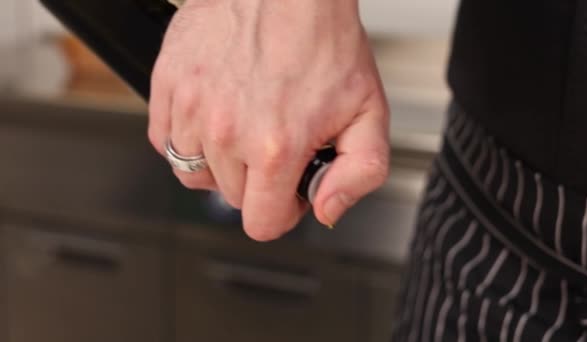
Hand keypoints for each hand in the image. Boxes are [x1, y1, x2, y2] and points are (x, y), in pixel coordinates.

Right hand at [148, 0, 389, 240]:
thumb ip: (359, 172)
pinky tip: (215, 116)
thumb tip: (326, 209)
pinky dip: (189, 138)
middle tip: (276, 144)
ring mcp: (191, 108)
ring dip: (221, 162)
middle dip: (257, 182)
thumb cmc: (324, 39)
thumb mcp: (369, 110)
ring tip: (246, 128)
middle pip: (232, 198)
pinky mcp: (169, 84)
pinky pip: (165, 139)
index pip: (262, 223)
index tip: (289, 191)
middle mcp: (227, 132)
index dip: (282, 212)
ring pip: (195, 173)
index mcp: (276, 146)